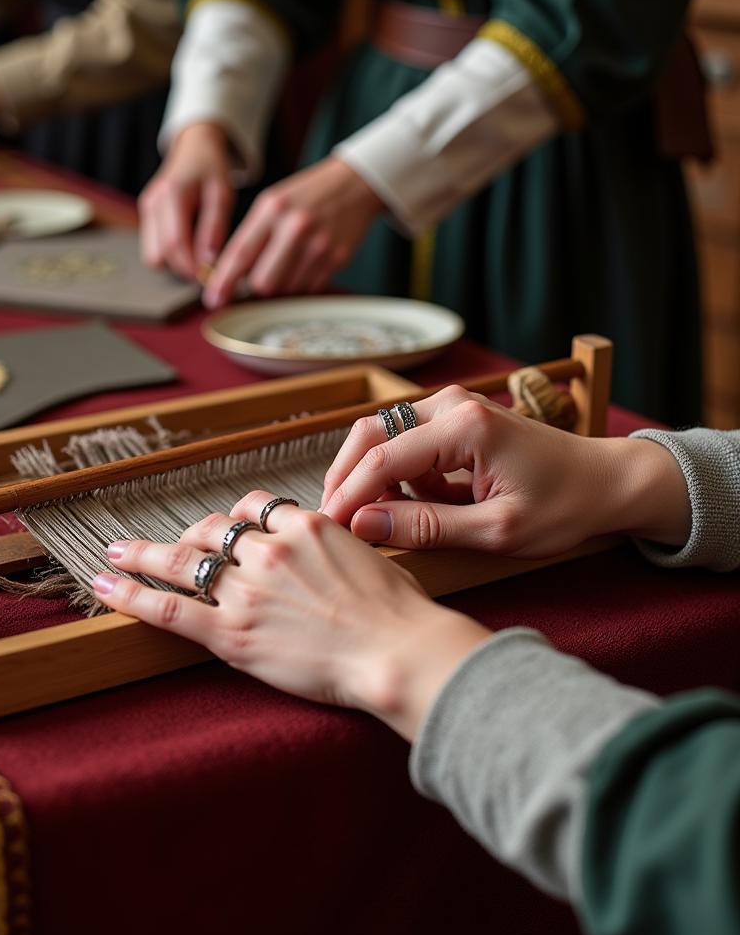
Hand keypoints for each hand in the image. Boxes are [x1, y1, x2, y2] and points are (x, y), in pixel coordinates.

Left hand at [94, 490, 491, 740]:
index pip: (252, 508)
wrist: (398, 653)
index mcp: (304, 526)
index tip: (227, 531)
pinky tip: (105, 587)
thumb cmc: (398, 612)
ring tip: (116, 553)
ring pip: (181, 561)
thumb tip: (324, 550)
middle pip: (212, 530)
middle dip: (190, 537)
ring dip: (143, 555)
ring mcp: (246, 591)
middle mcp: (268, 550)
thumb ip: (334, 546)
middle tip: (172, 547)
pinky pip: (169, 609)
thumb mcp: (370, 557)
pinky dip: (130, 596)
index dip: (235, 520)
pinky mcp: (231, 634)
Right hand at [138, 121, 234, 279]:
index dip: (190, 267)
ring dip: (174, 264)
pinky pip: (153, 248)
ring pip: (152, 257)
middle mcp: (152, 203)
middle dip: (182, 269)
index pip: (174, 243)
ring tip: (199, 257)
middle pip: (158, 255)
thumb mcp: (222, 194)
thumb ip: (214, 228)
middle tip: (207, 271)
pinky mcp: (146, 216)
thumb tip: (208, 262)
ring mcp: (146, 210)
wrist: (193, 148)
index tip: (208, 279)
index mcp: (172, 195)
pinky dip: (170, 255)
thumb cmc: (211, 169)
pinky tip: (190, 247)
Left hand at [201, 156, 383, 308]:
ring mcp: (319, 245)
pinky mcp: (337, 259)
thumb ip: (252, 236)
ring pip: (286, 290)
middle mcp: (295, 227)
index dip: (223, 282)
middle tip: (259, 277)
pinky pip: (309, 289)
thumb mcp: (273, 204)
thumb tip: (230, 277)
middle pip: (263, 283)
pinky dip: (302, 283)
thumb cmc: (306, 196)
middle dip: (257, 286)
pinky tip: (307, 263)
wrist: (355, 184)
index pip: (240, 254)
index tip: (212, 299)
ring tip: (288, 263)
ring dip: (281, 285)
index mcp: (273, 209)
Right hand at [321, 387, 692, 557]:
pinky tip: (410, 505)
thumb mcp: (496, 530)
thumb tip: (364, 525)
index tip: (328, 528)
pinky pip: (405, 441)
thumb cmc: (564, 506)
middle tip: (333, 521)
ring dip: (371, 476)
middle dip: (346, 478)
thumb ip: (426, 527)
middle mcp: (452, 404)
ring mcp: (452, 405)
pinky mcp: (454, 417)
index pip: (383, 459)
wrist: (606, 481)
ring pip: (383, 435)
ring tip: (375, 519)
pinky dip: (396, 474)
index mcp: (465, 427)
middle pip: (371, 434)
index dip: (348, 495)